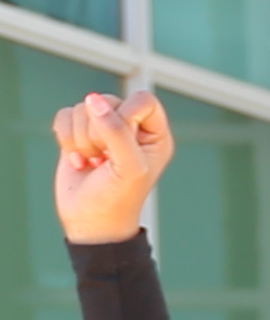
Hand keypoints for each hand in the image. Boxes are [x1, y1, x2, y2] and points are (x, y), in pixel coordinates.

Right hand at [48, 82, 166, 241]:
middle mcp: (132, 127)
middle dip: (99, 132)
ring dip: (82, 140)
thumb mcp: (128, 166)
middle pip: (108, 100)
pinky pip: (65, 115)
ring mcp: (103, 129)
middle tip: (105, 159)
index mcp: (155, 134)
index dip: (126, 115)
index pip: (142, 99)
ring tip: (94, 163)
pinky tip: (79, 161)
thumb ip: (116, 131)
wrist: (90, 221)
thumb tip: (93, 98)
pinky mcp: (78, 133)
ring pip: (83, 108)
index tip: (122, 142)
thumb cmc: (118, 198)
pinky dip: (66, 139)